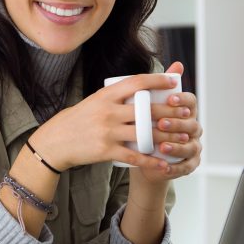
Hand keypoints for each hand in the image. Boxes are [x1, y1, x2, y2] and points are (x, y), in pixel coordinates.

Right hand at [29, 72, 180, 170]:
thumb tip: (143, 87)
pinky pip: (134, 155)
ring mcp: (107, 131)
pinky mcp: (106, 150)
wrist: (56, 141)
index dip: (157, 79)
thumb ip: (117, 95)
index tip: (173, 80)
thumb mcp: (96, 100)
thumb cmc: (81, 119)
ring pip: (144, 132)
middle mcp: (108, 111)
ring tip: (182, 138)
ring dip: (167, 136)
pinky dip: (151, 160)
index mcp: (106, 95)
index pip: (136, 82)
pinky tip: (163, 163)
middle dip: (171, 111)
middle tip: (187, 112)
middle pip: (146, 109)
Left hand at [138, 61, 202, 183]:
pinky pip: (186, 166)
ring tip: (161, 146)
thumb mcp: (147, 106)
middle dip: (177, 124)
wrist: (145, 156)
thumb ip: (155, 85)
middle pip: (192, 124)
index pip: (191, 102)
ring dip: (176, 147)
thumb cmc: (148, 127)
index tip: (169, 99)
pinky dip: (175, 168)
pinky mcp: (189, 164)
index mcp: (185, 111)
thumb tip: (172, 64)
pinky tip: (164, 167)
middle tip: (161, 123)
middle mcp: (193, 128)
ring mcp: (193, 147)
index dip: (182, 100)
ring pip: (190, 146)